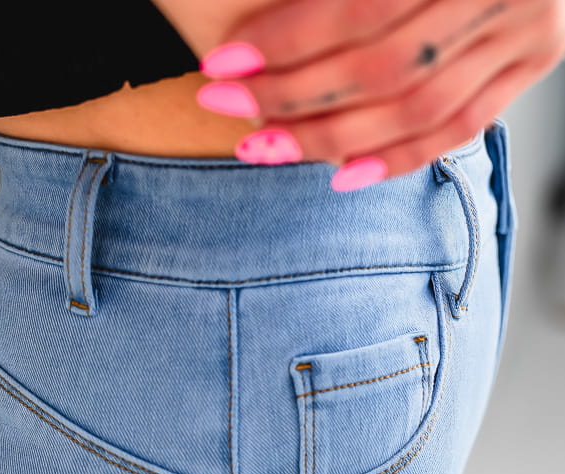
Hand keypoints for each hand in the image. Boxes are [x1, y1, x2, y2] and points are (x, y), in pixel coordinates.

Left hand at [194, 0, 564, 181]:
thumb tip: (255, 36)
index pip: (361, 8)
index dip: (287, 40)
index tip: (222, 63)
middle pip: (383, 68)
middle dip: (294, 95)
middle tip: (226, 105)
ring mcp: (527, 28)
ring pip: (416, 109)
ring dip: (331, 137)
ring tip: (265, 144)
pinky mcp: (533, 60)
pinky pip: (459, 129)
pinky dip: (396, 157)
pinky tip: (339, 175)